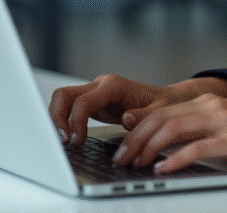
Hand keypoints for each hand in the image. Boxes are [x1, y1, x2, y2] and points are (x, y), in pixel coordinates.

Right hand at [49, 74, 226, 146]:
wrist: (169, 100)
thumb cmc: (165, 105)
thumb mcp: (160, 113)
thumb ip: (144, 116)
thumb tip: (127, 120)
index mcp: (114, 85)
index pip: (84, 101)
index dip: (75, 121)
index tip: (76, 140)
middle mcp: (101, 85)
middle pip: (65, 94)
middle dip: (57, 117)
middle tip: (62, 141)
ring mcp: (95, 93)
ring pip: (63, 99)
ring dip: (57, 119)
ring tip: (63, 142)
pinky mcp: (94, 103)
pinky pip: (71, 108)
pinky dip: (64, 121)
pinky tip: (68, 138)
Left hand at [112, 94, 226, 172]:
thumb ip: (200, 128)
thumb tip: (168, 143)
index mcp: (208, 102)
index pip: (162, 112)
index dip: (138, 129)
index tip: (123, 145)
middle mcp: (212, 106)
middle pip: (161, 119)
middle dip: (135, 139)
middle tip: (121, 158)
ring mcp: (223, 121)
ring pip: (173, 129)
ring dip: (148, 148)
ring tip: (135, 163)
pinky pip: (197, 147)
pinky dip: (175, 158)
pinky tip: (163, 168)